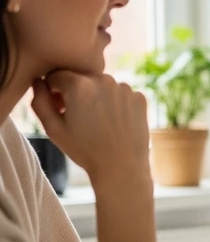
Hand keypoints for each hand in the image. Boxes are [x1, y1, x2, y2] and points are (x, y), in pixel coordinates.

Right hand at [30, 71, 149, 185]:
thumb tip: (38, 81)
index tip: (58, 107)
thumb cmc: (84, 150)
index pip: (56, 75)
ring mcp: (125, 88)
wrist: (122, 167)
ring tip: (96, 121)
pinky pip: (120, 93)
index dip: (53, 90)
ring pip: (102, 85)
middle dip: (74, 91)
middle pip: (80, 78)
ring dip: (96, 96)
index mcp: (79, 85)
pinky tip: (113, 122)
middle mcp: (104, 80)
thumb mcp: (53, 128)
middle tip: (77, 116)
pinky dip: (114, 103)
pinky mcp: (140, 97)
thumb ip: (39, 101)